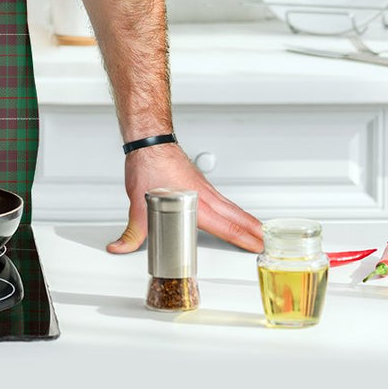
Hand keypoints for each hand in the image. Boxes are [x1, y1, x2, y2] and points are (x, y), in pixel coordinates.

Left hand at [107, 143, 263, 254]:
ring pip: (230, 206)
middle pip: (235, 216)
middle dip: (252, 231)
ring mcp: (203, 187)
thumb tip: (120, 247)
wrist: (149, 141)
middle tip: (267, 242)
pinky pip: (222, 198)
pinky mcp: (199, 181)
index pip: (225, 226)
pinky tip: (232, 211)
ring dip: (246, 219)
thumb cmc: (147, 165)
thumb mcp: (137, 204)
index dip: (243, 238)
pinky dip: (233, 208)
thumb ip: (132, 232)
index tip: (257, 246)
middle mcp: (203, 195)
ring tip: (258, 230)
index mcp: (194, 203)